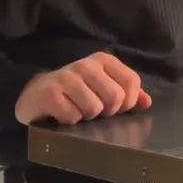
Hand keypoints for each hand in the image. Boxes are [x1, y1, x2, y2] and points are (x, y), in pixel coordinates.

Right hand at [14, 52, 152, 125]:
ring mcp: (66, 77)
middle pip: (115, 97)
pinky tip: (62, 114)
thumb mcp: (103, 87)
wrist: (36, 95)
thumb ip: (127, 93)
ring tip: (76, 110)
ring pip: (94, 109)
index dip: (127, 102)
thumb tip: (146, 102)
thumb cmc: (76, 93)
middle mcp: (86, 64)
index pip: (131, 82)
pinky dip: (70, 121)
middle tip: (94, 111)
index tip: (115, 107)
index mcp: (104, 60)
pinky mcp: (50, 94)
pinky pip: (73, 116)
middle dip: (107, 111)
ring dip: (87, 117)